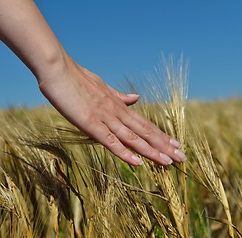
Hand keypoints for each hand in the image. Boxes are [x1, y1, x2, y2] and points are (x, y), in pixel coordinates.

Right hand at [38, 57, 185, 165]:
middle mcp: (116, 111)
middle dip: (164, 145)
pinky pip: (111, 141)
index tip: (175, 144)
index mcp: (117, 104)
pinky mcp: (91, 124)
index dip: (160, 134)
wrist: (58, 70)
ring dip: (152, 151)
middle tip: (182, 158)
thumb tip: (136, 98)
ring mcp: (104, 118)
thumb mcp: (102, 86)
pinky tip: (138, 162)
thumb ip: (119, 96)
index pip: (143, 123)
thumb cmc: (76, 78)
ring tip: (169, 161)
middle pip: (144, 131)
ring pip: (133, 137)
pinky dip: (125, 153)